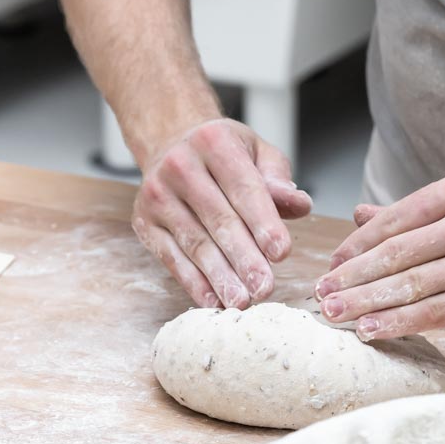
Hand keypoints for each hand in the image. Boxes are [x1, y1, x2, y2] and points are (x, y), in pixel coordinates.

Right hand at [132, 118, 312, 308]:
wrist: (170, 144)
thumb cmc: (222, 153)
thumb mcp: (256, 152)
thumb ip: (278, 179)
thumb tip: (299, 204)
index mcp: (213, 142)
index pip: (244, 188)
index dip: (264, 223)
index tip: (282, 253)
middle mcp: (180, 165)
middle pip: (218, 219)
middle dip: (244, 258)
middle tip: (265, 288)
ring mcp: (158, 195)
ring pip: (195, 243)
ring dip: (220, 276)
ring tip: (242, 301)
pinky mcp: (145, 222)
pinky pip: (172, 258)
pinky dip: (193, 282)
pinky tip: (213, 300)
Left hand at [314, 172, 444, 339]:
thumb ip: (419, 213)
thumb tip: (360, 217)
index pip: (394, 220)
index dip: (356, 246)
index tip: (333, 265)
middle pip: (395, 253)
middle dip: (351, 277)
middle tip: (320, 295)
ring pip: (410, 285)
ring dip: (366, 303)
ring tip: (335, 315)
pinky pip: (437, 313)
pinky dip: (399, 323)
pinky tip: (373, 330)